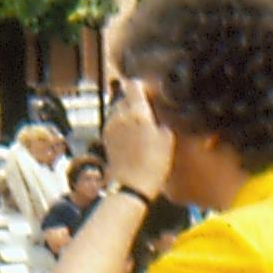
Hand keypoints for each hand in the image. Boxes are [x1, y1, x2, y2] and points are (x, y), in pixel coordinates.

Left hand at [100, 77, 174, 194]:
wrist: (131, 186)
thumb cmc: (152, 164)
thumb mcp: (168, 140)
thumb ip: (161, 122)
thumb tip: (158, 119)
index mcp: (137, 112)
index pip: (134, 86)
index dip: (142, 86)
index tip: (149, 92)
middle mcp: (120, 116)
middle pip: (124, 98)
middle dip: (134, 102)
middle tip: (147, 112)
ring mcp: (110, 127)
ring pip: (117, 111)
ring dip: (126, 114)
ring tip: (139, 127)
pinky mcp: (105, 138)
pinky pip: (113, 124)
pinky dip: (120, 126)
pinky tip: (131, 138)